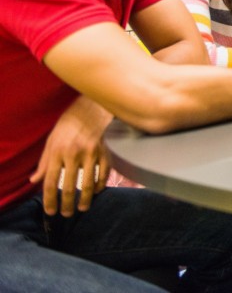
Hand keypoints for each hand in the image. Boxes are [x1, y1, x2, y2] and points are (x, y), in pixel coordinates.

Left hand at [30, 96, 112, 216]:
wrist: (91, 108)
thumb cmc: (68, 125)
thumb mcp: (51, 141)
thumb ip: (44, 163)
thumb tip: (34, 180)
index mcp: (57, 153)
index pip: (51, 182)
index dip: (50, 200)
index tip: (51, 211)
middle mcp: (73, 155)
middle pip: (69, 187)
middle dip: (67, 204)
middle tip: (66, 214)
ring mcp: (91, 154)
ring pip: (88, 183)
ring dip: (85, 199)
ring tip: (83, 208)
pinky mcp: (104, 152)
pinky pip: (103, 174)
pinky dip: (100, 185)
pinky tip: (96, 191)